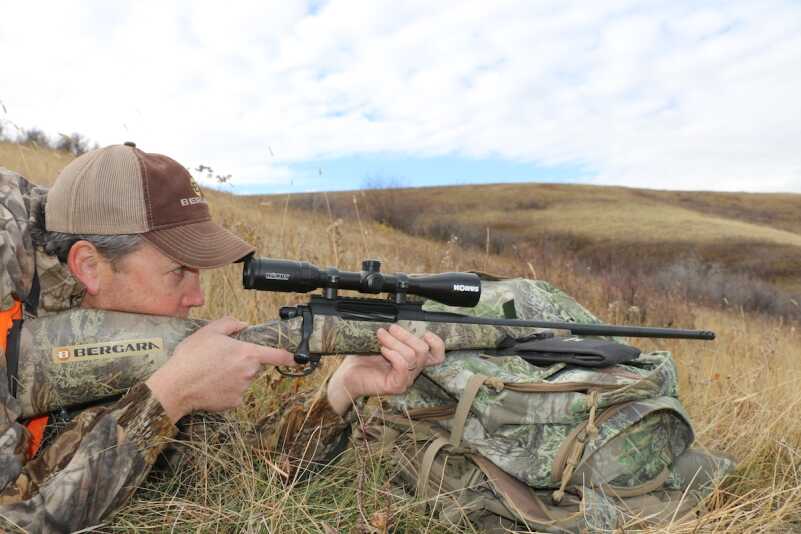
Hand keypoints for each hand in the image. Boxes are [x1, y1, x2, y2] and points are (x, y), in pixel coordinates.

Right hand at [146, 317, 294, 421]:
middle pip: (254, 366)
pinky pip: (234, 394)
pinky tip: (210, 385)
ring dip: (233, 376)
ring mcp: (242, 390)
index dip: (289, 356)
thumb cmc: (192, 357)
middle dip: (242, 362)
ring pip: (243, 380)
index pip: (276, 355)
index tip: (298, 358)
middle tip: (221, 359)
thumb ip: (230, 323)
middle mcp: (249, 373)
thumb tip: (243, 325)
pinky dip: (225, 390)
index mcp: (247, 353)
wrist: (176, 386)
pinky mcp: (233, 403)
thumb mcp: (209, 331)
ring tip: (211, 372)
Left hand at [326, 324, 444, 415]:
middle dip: (406, 335)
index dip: (437, 343)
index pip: (437, 356)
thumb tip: (400, 320)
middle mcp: (412, 371)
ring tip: (381, 336)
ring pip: (412, 356)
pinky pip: (403, 366)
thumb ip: (395, 334)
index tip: (425, 331)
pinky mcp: (396, 386)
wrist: (347, 375)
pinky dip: (394, 354)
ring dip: (395, 342)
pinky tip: (383, 350)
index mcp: (413, 360)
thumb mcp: (382, 341)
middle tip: (390, 328)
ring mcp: (405, 380)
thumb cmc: (363, 358)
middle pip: (423, 350)